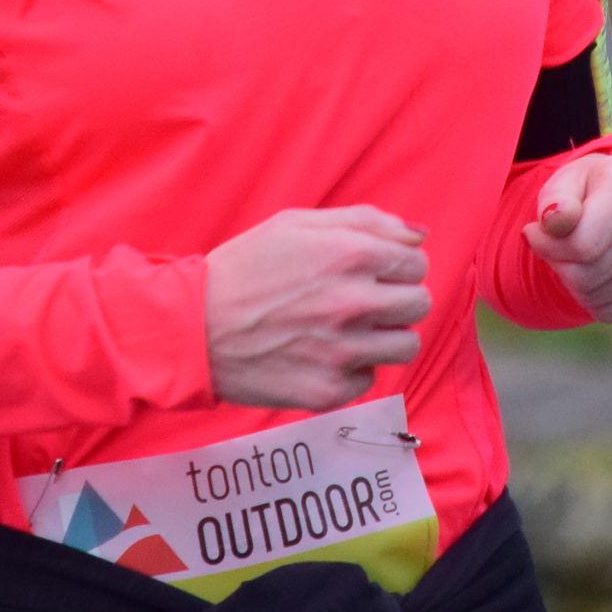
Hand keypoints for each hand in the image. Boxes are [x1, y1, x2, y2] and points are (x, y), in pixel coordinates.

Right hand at [203, 205, 431, 410]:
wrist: (192, 328)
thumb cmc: (244, 269)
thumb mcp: (296, 224)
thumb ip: (366, 221)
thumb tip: (418, 235)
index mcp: (351, 255)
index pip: (417, 263)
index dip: (397, 265)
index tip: (374, 271)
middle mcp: (354, 303)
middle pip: (419, 304)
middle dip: (397, 299)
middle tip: (363, 300)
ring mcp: (344, 350)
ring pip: (406, 345)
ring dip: (385, 336)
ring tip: (349, 329)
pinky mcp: (329, 389)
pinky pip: (369, 378)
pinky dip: (353, 368)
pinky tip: (323, 354)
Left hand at [525, 148, 611, 321]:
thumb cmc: (587, 194)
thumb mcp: (563, 184)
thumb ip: (554, 200)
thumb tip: (554, 221)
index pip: (581, 244)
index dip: (548, 245)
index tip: (541, 230)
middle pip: (588, 274)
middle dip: (562, 266)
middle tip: (562, 249)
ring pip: (599, 297)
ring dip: (577, 285)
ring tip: (584, 259)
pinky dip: (598, 304)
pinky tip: (602, 277)